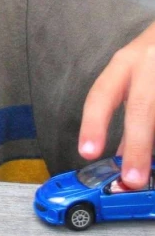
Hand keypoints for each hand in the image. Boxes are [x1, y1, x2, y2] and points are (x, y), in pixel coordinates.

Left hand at [79, 22, 154, 188]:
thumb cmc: (152, 57)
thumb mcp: (133, 75)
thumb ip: (126, 111)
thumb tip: (117, 155)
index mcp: (125, 63)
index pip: (102, 94)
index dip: (93, 124)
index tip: (87, 152)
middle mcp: (148, 63)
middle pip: (141, 107)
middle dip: (136, 145)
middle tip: (132, 178)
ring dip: (153, 143)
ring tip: (151, 174)